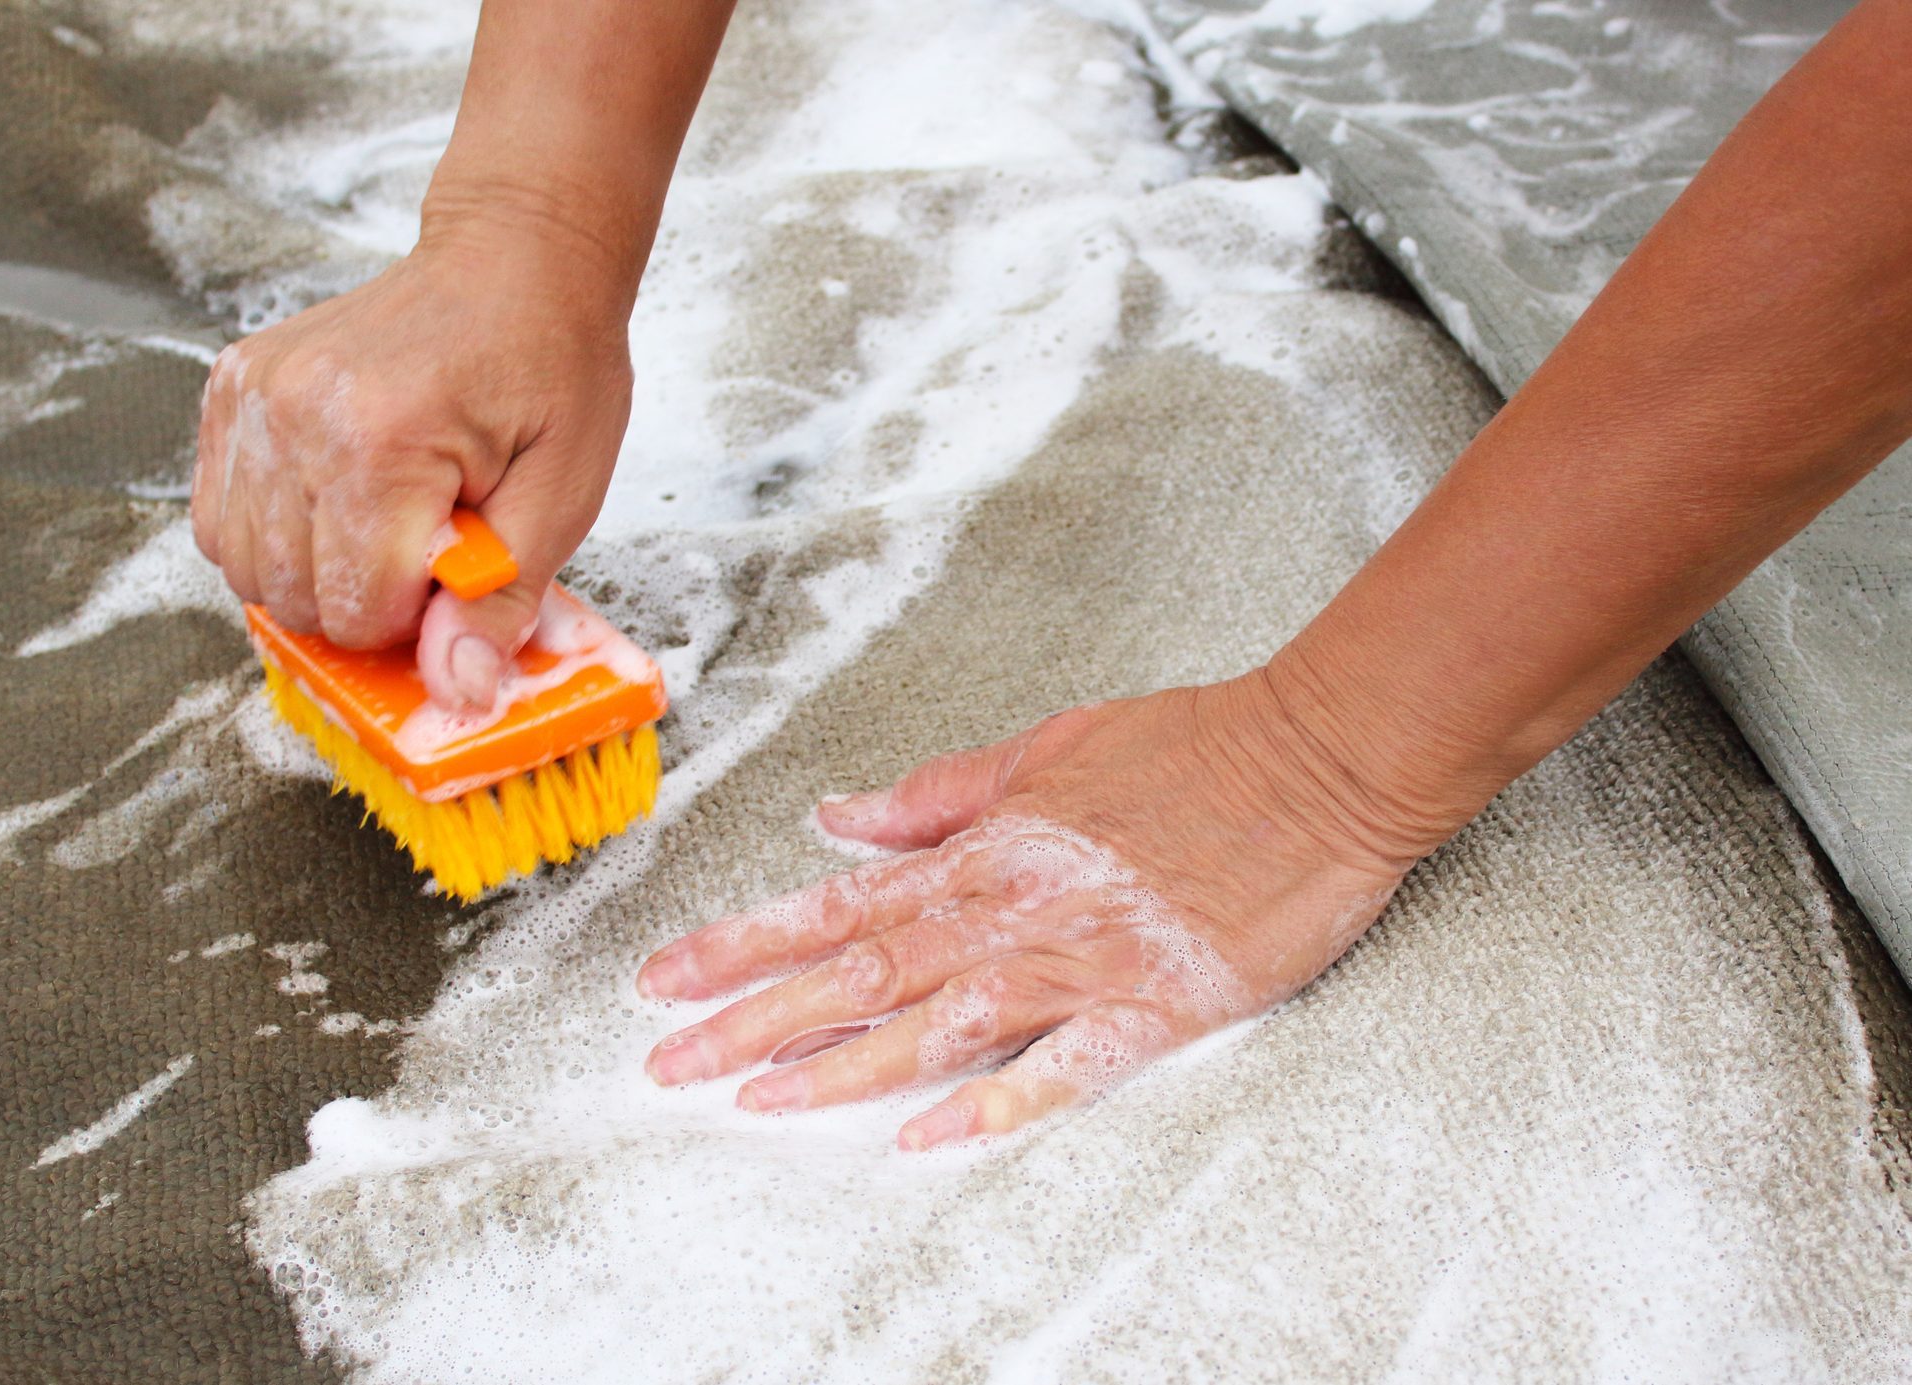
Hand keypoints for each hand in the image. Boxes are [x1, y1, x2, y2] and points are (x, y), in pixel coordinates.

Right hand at [190, 232, 633, 710]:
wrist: (515, 260)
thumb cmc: (550, 364)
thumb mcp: (561, 496)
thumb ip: (499, 601)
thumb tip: (457, 692)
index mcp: (380, 442)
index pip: (357, 612)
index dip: (416, 618)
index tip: (459, 569)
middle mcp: (295, 415)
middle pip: (293, 598)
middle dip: (364, 601)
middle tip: (429, 545)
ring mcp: (252, 396)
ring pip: (244, 567)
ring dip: (314, 573)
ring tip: (386, 522)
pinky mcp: (232, 388)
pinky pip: (222, 514)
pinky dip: (276, 534)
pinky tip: (339, 502)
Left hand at [636, 673, 1434, 1149]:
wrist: (1319, 757)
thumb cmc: (1186, 745)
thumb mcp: (1044, 749)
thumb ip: (937, 798)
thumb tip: (841, 821)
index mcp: (982, 850)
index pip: (835, 906)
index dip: (743, 947)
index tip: (663, 981)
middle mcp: (1013, 909)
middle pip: (860, 974)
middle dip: (755, 1020)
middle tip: (669, 1064)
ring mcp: (1085, 960)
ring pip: (938, 1023)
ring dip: (843, 1067)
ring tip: (759, 1103)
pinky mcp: (1160, 1004)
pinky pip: (1066, 1065)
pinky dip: (997, 1102)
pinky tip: (930, 1136)